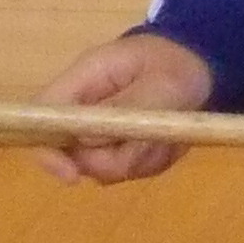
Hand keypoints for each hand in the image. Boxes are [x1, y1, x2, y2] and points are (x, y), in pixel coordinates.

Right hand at [37, 31, 215, 182]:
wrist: (201, 67)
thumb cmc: (179, 66)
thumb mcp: (163, 84)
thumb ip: (126, 109)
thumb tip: (86, 139)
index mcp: (83, 80)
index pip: (42, 118)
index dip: (48, 151)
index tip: (72, 176)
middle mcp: (82, 107)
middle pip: (74, 154)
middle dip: (116, 158)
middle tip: (154, 142)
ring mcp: (98, 130)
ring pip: (105, 167)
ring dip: (142, 158)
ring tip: (168, 134)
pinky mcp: (116, 146)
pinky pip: (127, 169)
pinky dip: (151, 161)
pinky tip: (169, 140)